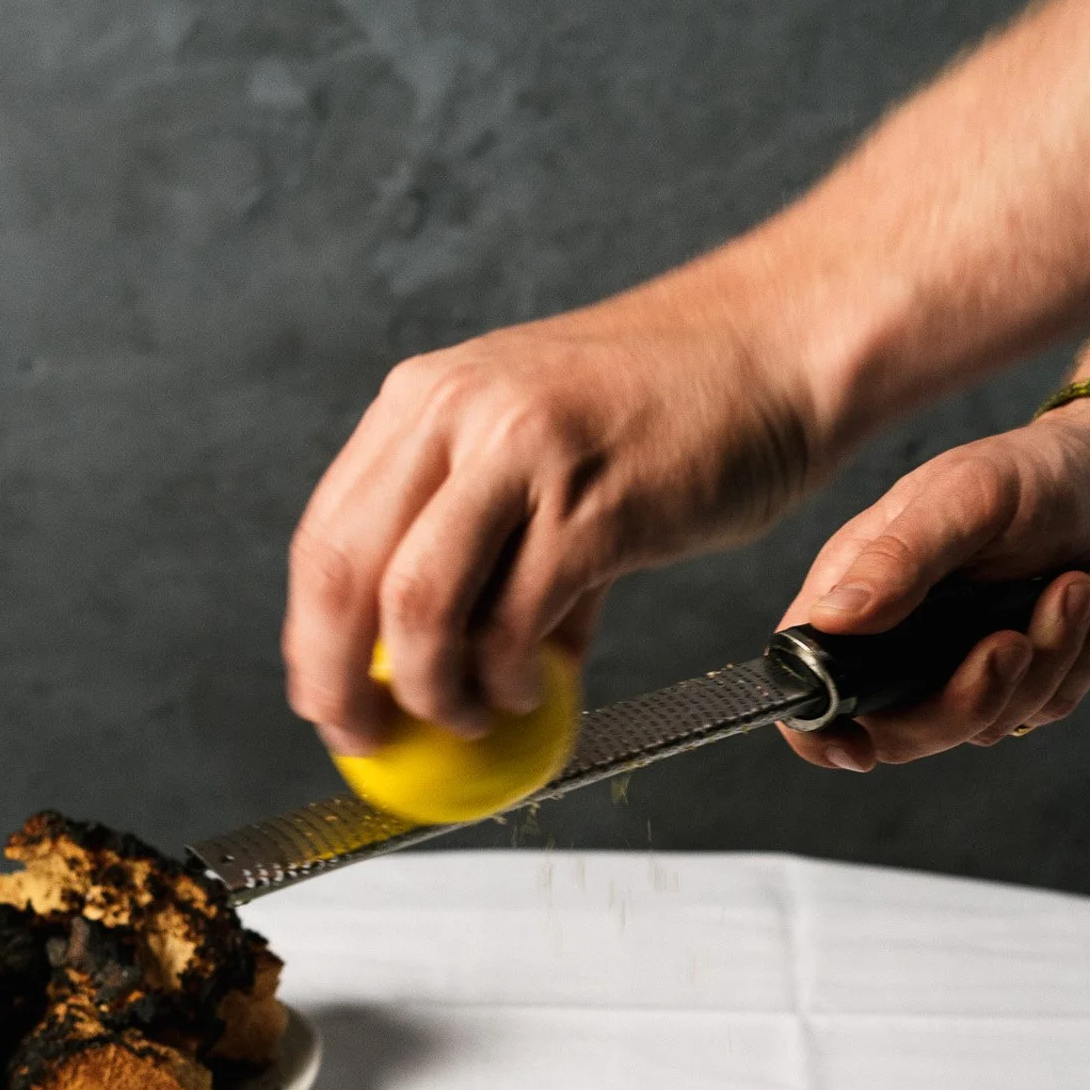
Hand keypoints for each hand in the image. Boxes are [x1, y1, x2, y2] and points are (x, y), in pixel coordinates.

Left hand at [284, 250, 822, 750]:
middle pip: (345, 576)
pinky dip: (511, 682)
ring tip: (467, 723)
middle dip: (340, 684)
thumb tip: (462, 662)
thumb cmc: (675, 405)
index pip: (325, 537)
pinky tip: (532, 694)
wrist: (779, 347)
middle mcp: (458, 414)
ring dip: (430, 692)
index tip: (331, 703)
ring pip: (418, 606)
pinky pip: (517, 624)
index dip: (311, 642)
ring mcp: (522, 454)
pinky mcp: (593, 506)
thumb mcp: (545, 452)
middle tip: (367, 741)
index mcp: (426, 399)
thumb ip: (494, 549)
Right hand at [777, 394, 1089, 769]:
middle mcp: (898, 642)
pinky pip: (1044, 708)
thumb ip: (901, 557)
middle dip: (968, 700)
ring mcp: (959, 668)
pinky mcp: (1022, 681)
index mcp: (859, 595)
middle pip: (900, 734)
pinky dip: (1079, 656)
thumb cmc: (1033, 472)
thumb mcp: (967, 496)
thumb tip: (832, 619)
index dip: (820, 731)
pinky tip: (1089, 596)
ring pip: (984, 725)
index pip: (808, 687)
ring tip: (1074, 584)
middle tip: (1013, 640)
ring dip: (1045, 659)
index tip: (862, 750)